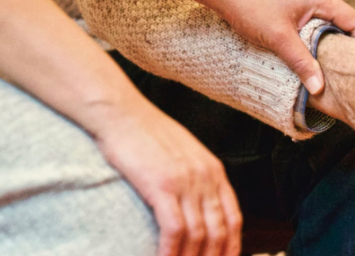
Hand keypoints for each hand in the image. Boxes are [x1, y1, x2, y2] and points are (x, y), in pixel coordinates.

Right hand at [86, 99, 241, 255]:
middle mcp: (206, 178)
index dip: (232, 246)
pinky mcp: (162, 186)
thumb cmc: (146, 134)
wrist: (121, 113)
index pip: (233, 218)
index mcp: (214, 171)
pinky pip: (174, 229)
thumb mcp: (183, 153)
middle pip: (220, 231)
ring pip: (199, 234)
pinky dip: (172, 252)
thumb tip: (197, 204)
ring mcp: (186, 182)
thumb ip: (195, 177)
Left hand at [211, 0, 354, 94]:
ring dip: (332, 43)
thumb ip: (302, 63)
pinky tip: (313, 54)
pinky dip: (319, 37)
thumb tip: (319, 88)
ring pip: (330, 22)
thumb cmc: (249, 6)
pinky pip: (316, 21)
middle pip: (345, 22)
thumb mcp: (278, 39)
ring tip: (334, 67)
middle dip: (350, 46)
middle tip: (352, 72)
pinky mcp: (295, 1)